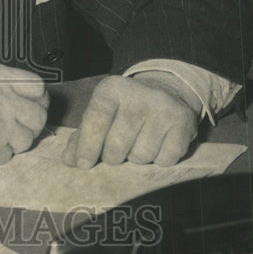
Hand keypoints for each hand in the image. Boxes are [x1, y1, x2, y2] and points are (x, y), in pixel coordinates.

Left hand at [62, 73, 199, 168]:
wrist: (166, 92)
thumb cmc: (124, 109)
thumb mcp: (101, 113)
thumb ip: (82, 136)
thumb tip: (69, 160)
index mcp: (112, 88)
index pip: (96, 119)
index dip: (87, 145)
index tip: (83, 164)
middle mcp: (139, 93)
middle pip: (117, 145)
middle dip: (112, 157)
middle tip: (115, 152)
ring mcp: (163, 107)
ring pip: (141, 156)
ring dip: (136, 158)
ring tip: (138, 143)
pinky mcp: (183, 123)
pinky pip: (164, 160)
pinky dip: (158, 160)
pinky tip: (157, 145)